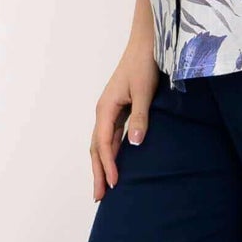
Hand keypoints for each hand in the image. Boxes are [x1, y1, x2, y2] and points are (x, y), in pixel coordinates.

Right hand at [90, 39, 157, 199]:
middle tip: (99, 198)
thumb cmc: (144, 64)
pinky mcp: (119, 110)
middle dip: (97, 172)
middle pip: (96, 148)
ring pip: (102, 144)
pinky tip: (116, 164)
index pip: (102, 143)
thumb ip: (140, 117)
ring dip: (102, 165)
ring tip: (104, 187)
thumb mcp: (144, 91)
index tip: (113, 184)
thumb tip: (135, 143)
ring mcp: (110, 111)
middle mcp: (104, 111)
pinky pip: (111, 137)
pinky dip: (110, 153)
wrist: (145, 44)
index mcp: (106, 108)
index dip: (107, 165)